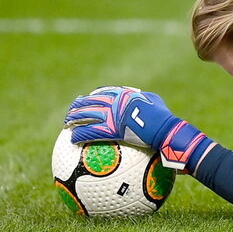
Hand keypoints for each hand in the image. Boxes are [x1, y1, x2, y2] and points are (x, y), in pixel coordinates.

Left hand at [64, 86, 213, 172]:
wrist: (166, 130)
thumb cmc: (165, 121)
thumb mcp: (157, 105)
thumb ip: (147, 104)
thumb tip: (145, 108)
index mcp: (127, 95)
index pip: (106, 92)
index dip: (94, 95)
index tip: (87, 97)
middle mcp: (117, 101)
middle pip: (92, 100)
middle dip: (79, 104)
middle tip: (72, 110)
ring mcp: (114, 114)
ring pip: (87, 114)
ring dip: (74, 118)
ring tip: (67, 124)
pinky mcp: (112, 128)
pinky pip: (91, 131)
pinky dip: (80, 134)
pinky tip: (72, 139)